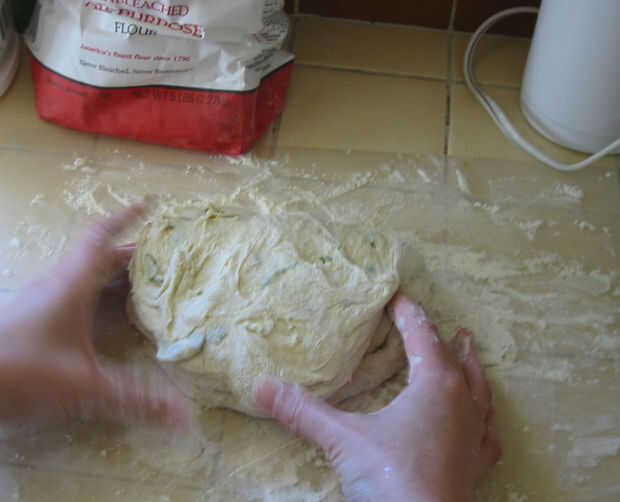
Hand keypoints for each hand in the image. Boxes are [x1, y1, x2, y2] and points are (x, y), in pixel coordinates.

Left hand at [0, 205, 189, 426]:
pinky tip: (106, 314)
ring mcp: (42, 300)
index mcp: (71, 286)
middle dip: (131, 255)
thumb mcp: (84, 387)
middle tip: (162, 258)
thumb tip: (183, 415)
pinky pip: (73, 292)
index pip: (100, 239)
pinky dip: (96, 293)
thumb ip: (134, 399)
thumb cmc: (21, 374)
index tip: (149, 205)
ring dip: (112, 274)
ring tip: (143, 284)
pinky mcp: (34, 317)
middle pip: (97, 258)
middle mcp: (56, 286)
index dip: (125, 219)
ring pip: (83, 275)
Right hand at [253, 292, 500, 501]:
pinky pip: (489, 433)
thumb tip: (261, 385)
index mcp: (436, 385)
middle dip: (448, 341)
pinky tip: (486, 422)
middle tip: (455, 327)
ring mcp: (475, 435)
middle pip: (457, 360)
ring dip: (474, 371)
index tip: (398, 296)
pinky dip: (487, 420)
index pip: (422, 336)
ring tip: (471, 355)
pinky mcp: (478, 465)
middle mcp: (463, 403)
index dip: (409, 314)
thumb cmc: (391, 477)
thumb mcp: (343, 439)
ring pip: (480, 391)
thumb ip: (303, 410)